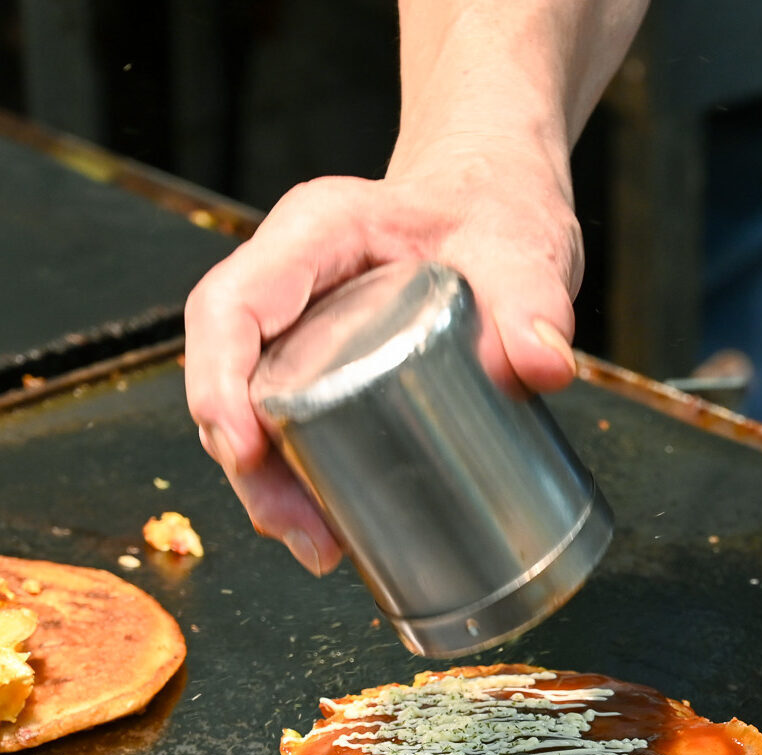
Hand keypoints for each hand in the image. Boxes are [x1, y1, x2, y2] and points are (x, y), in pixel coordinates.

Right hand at [184, 137, 583, 575]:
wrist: (500, 201)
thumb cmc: (497, 208)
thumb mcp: (524, 247)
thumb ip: (534, 300)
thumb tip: (541, 367)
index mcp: (317, 231)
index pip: (233, 302)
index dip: (219, 378)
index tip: (245, 447)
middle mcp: (291, 278)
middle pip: (230, 372)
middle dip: (248, 462)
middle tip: (301, 530)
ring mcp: (299, 323)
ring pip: (251, 408)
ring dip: (268, 486)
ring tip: (319, 547)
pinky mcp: (322, 363)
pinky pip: (288, 421)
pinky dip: (297, 478)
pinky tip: (330, 529)